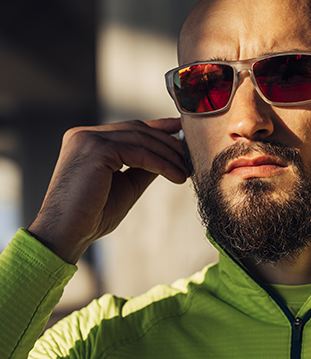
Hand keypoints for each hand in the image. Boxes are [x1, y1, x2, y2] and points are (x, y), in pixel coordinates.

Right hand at [27, 118, 187, 263]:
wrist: (67, 235)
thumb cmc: (93, 215)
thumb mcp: (126, 185)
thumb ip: (144, 167)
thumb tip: (169, 157)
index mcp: (87, 140)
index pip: (130, 128)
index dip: (159, 128)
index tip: (182, 131)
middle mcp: (85, 135)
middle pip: (137, 130)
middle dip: (168, 143)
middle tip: (190, 157)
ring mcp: (88, 139)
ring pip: (140, 140)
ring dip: (168, 155)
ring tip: (186, 171)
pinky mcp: (96, 150)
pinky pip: (138, 153)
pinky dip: (161, 164)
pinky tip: (176, 176)